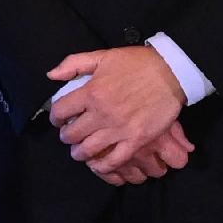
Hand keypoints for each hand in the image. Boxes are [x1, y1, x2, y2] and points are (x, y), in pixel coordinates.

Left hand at [46, 46, 193, 185]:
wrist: (171, 72)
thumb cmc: (137, 63)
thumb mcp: (103, 56)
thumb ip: (74, 64)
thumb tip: (51, 75)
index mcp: (91, 92)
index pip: (60, 110)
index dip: (55, 117)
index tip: (59, 119)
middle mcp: (101, 113)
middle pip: (72, 134)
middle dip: (66, 136)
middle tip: (69, 136)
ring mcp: (118, 129)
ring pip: (88, 149)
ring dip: (79, 153)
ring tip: (80, 151)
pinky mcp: (136, 140)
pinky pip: (113, 160)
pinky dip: (102, 166)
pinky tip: (97, 164)